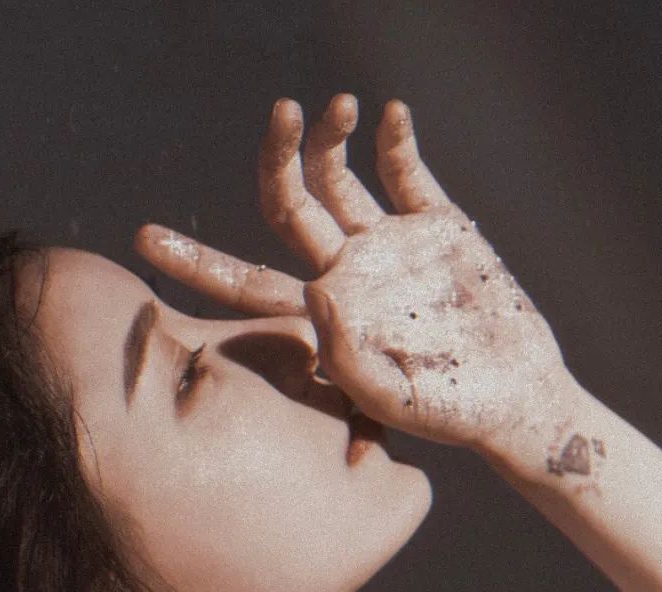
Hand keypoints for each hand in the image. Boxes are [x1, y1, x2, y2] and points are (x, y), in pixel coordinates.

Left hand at [134, 93, 571, 453]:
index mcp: (321, 316)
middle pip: (288, 205)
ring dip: (331, 136)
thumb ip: (349, 358)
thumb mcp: (395, 400)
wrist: (517, 397)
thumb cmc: (452, 415)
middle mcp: (346, 270)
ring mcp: (389, 244)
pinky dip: (395, 139)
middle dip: (276, 159)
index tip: (144, 240)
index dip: (196, 261)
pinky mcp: (438, 225)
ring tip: (339, 107)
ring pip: (339, 177)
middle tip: (280, 112)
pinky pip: (405, 171)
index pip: (245, 281)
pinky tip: (391, 116)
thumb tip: (317, 292)